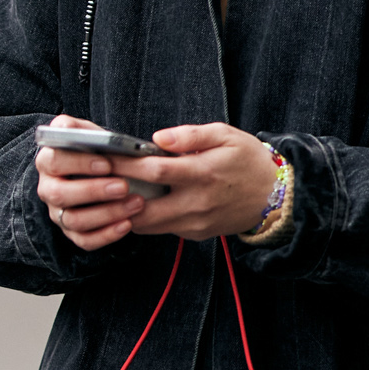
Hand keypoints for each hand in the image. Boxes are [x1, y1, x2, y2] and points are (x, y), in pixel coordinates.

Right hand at [36, 115, 141, 252]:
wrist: (105, 173)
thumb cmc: (96, 151)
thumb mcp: (88, 133)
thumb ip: (77, 128)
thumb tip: (67, 129)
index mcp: (47, 161)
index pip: (54, 162)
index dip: (79, 164)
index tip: (107, 164)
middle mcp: (48, 189)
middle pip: (60, 194)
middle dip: (94, 191)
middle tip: (124, 187)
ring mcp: (58, 214)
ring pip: (74, 220)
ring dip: (107, 213)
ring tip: (136, 203)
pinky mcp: (72, 233)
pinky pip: (85, 240)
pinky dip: (107, 235)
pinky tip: (128, 224)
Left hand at [38, 117, 280, 253]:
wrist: (276, 197)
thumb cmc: (248, 160)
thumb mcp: (225, 135)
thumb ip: (190, 135)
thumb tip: (158, 138)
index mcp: (202, 173)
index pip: (154, 171)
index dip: (125, 165)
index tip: (102, 157)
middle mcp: (196, 203)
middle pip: (143, 206)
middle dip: (115, 197)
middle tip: (92, 184)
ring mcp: (195, 223)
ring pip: (148, 224)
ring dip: (125, 212)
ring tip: (105, 196)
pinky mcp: (196, 234)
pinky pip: (162, 228)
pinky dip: (144, 219)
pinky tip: (132, 205)